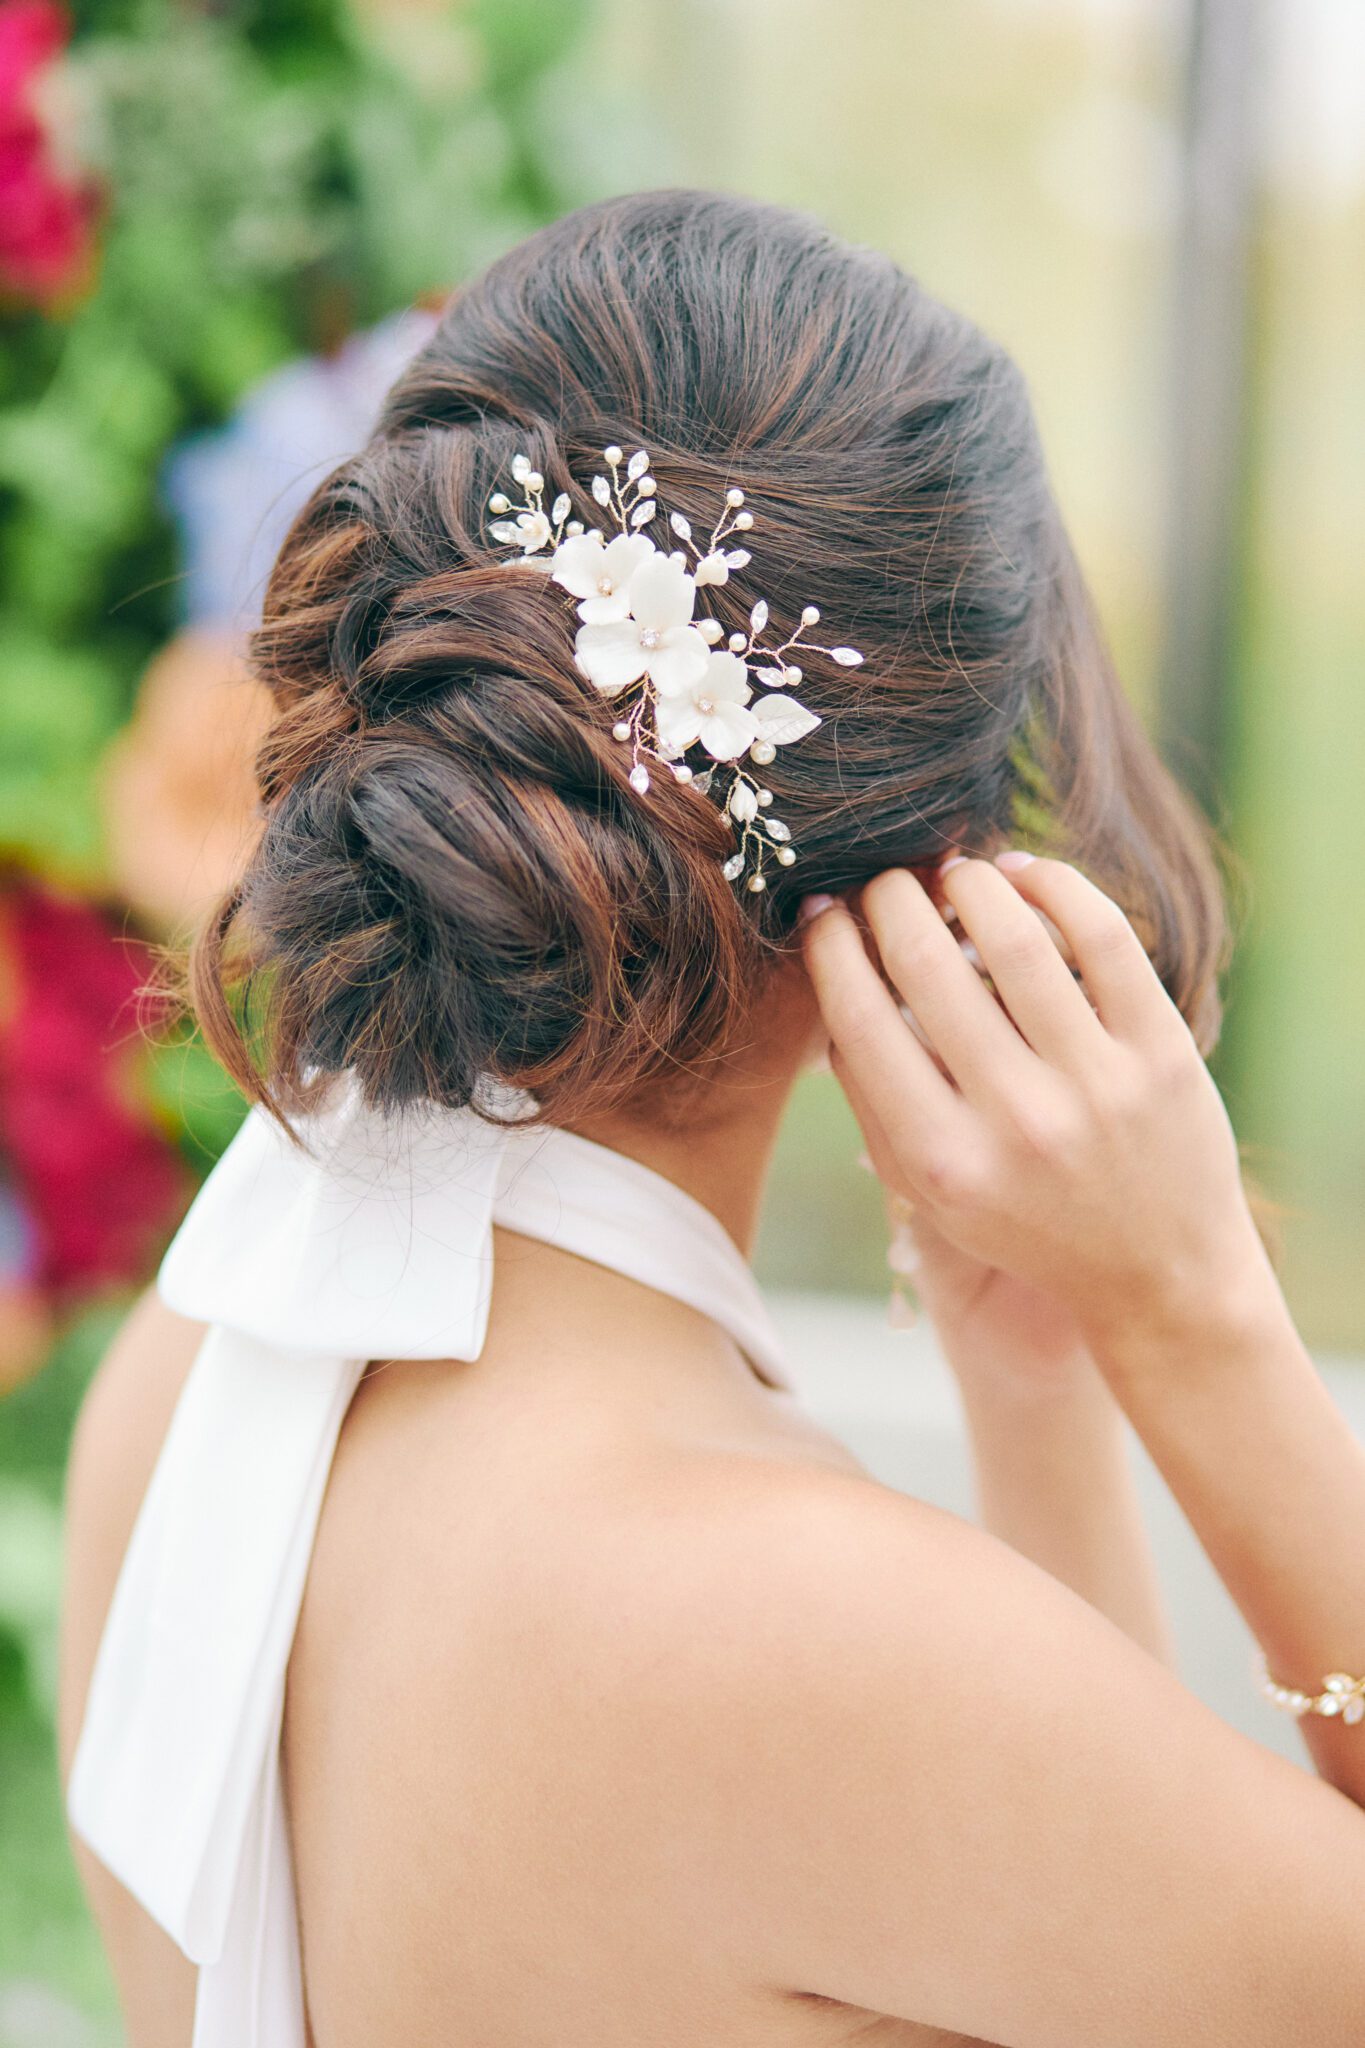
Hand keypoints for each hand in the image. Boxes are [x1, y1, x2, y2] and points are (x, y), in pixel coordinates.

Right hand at [802, 855, 1268, 1353]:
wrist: (1160, 1276)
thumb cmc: (1028, 1222)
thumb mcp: (931, 1192)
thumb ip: (875, 1101)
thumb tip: (832, 984)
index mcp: (944, 1160)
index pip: (860, 1020)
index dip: (831, 945)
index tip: (824, 910)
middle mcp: (1018, 1122)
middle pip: (926, 964)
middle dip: (890, 898)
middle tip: (886, 880)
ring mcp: (1097, 1084)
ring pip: (1012, 937)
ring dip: (967, 883)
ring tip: (953, 875)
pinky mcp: (1162, 1052)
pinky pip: (1102, 936)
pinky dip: (1053, 885)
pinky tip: (1023, 877)